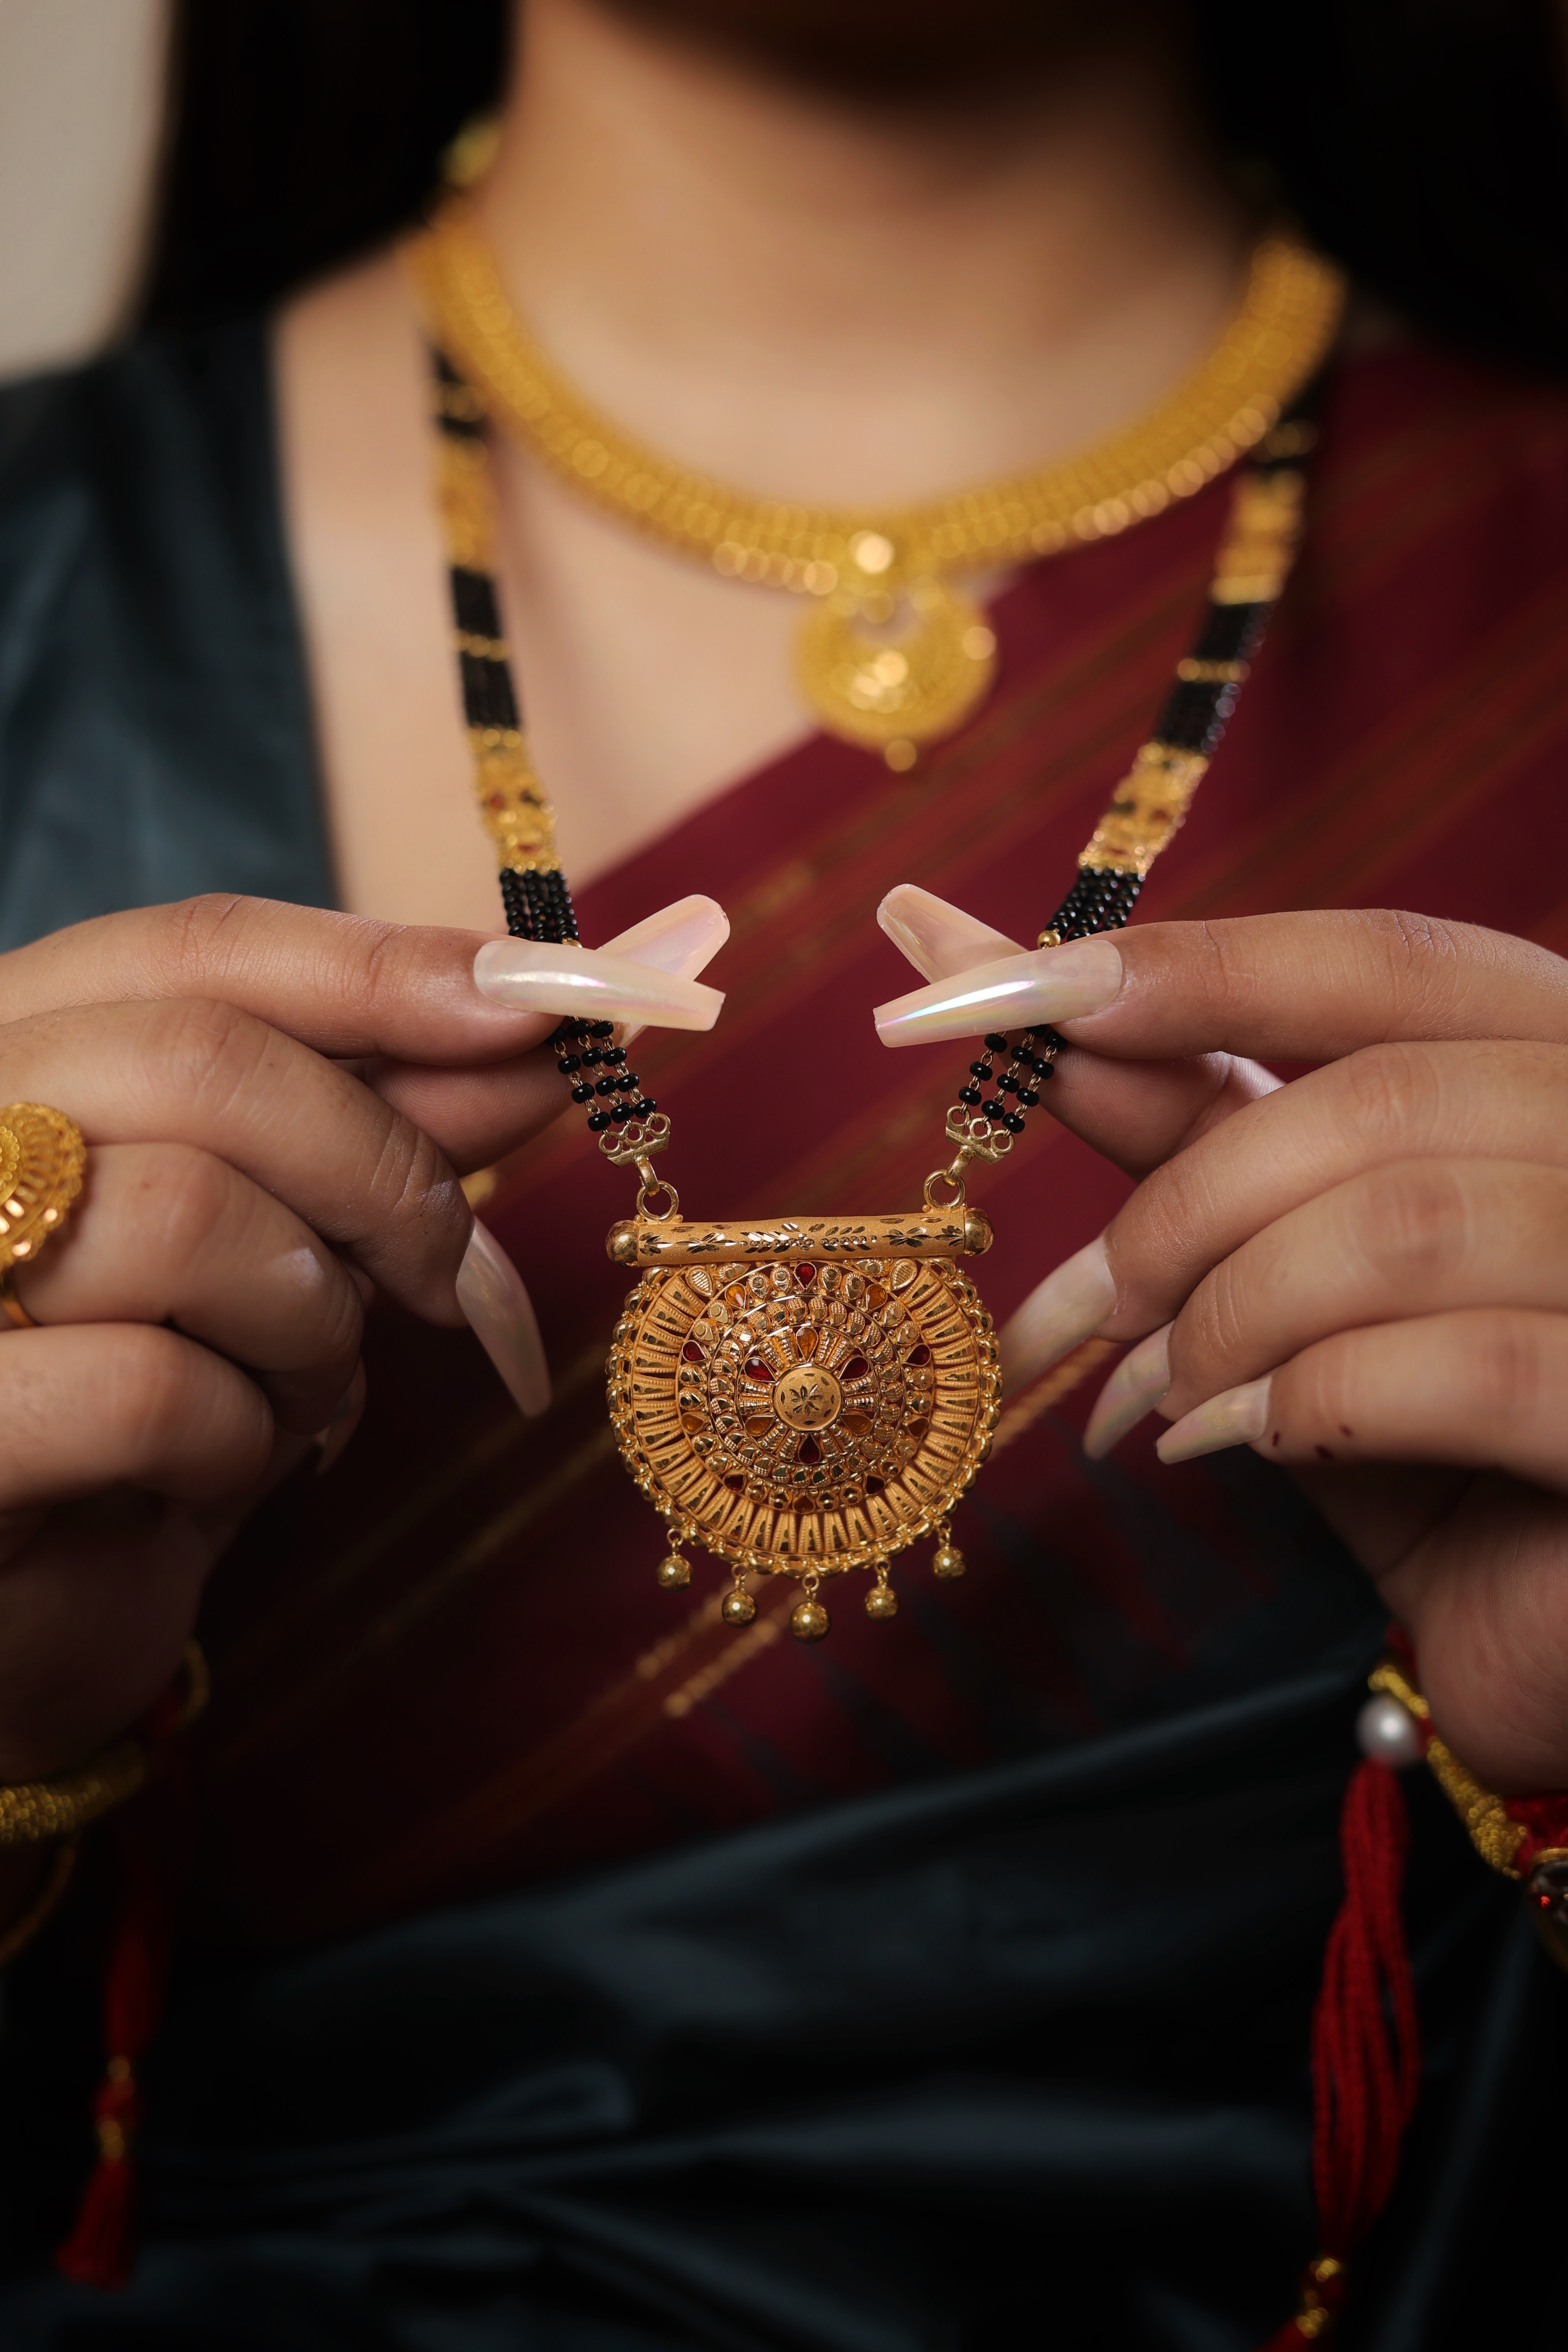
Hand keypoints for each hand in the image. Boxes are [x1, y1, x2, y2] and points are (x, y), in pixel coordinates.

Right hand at [0, 891, 724, 1788]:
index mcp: (12, 1046)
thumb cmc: (153, 1410)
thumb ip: (390, 1120)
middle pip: (205, 1062)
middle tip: (442, 1273)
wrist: (27, 1625)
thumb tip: (552, 1023)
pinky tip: (210, 1471)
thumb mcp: (285, 1242)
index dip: (383, 969)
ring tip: (292, 1384)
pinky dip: (235, 1438)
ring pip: (187, 1215)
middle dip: (378, 1170)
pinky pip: (149, 1387)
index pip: (197, 948)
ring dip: (307, 1321)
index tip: (548, 1002)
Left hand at [875, 890, 1567, 1792]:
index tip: (969, 976)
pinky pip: (1463, 1367)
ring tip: (1156, 1406)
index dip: (1181, 969)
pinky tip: (1229, 1447)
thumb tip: (1029, 1015)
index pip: (1381, 962)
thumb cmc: (1434, 1453)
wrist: (1551, 1646)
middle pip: (1371, 1098)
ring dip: (1226, 1319)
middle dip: (1182, 1210)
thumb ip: (1207, 1143)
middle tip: (1080, 1318)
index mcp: (1559, 1069)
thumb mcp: (1307, 1279)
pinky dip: (1306, 1403)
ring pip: (1400, 1225)